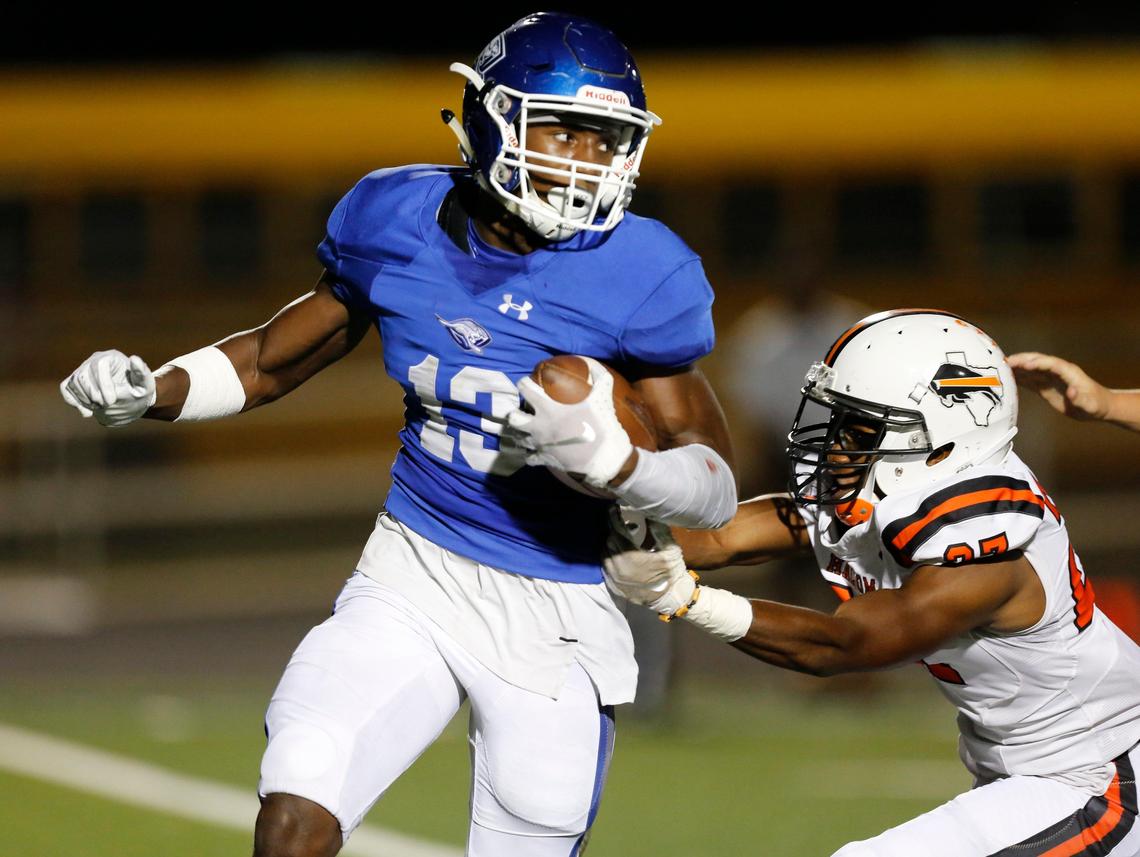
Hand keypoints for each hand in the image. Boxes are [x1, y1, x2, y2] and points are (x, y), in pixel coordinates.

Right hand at [60, 350, 156, 426]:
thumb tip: (135, 359)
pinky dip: (73, 401)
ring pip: (74, 382)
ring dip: (84, 399)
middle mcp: (94, 360)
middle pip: (83, 374)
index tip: (112, 400)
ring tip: (99, 408)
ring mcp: (83, 370)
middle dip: (93, 393)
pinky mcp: (76, 382)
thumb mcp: (145, 384)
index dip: (103, 384)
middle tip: (106, 405)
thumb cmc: (139, 390)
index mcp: (111, 357)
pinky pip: (66, 388)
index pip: (99, 364)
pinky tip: (85, 412)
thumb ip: (141, 373)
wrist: (131, 400)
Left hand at [507, 357, 632, 488]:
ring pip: (519, 439)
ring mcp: (540, 444)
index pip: (526, 390)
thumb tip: (594, 366)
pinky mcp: (544, 459)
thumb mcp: (602, 396)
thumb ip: (599, 378)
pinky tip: (537, 450)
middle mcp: (539, 426)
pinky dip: (531, 455)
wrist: (603, 456)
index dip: (524, 384)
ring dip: (522, 434)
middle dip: (515, 413)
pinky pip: (530, 458)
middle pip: (514, 418)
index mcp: (549, 408)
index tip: (526, 383)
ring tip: (529, 431)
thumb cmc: (600, 425)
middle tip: (523, 411)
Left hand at [603, 508, 696, 615]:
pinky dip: (609, 556)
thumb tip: (651, 512)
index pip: (617, 531)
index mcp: (632, 557)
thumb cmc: (672, 572)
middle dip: (613, 529)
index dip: (614, 517)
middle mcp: (619, 568)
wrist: (671, 598)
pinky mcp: (614, 585)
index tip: (613, 508)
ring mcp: (615, 578)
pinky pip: (605, 566)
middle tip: (619, 520)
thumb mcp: (671, 549)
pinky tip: (617, 551)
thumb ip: (660, 530)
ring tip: (619, 535)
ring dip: (610, 542)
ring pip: (605, 553)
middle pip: (609, 541)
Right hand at [1007, 352, 1110, 421]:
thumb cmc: (1096, 405)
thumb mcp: (1090, 405)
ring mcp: (1050, 378)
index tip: (1023, 365)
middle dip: (1021, 360)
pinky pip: (1030, 380)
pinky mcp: (1046, 386)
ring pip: (1031, 369)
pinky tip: (1006, 379)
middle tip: (1003, 362)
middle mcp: (1057, 371)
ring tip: (998, 368)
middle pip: (1037, 361)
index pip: (1050, 363)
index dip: (1036, 363)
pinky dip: (1018, 378)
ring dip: (1016, 368)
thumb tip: (1071, 391)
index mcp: (1068, 372)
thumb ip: (1080, 399)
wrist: (1099, 407)